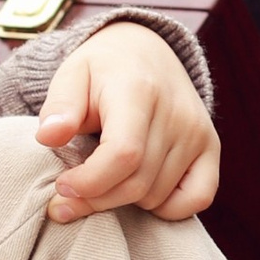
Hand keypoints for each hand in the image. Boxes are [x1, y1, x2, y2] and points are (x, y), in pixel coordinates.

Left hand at [35, 24, 219, 223]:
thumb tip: (48, 137)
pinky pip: (197, 199)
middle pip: (137, 183)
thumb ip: (59, 107)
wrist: (146, 51)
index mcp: (138, 90)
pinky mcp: (211, 147)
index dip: (90, 182)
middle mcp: (176, 113)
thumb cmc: (102, 71)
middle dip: (96, 199)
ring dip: (122, 201)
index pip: (123, 154)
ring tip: (100, 182)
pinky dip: (166, 208)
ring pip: (157, 195)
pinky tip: (139, 191)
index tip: (62, 186)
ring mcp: (198, 131)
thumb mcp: (71, 75)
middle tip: (67, 197)